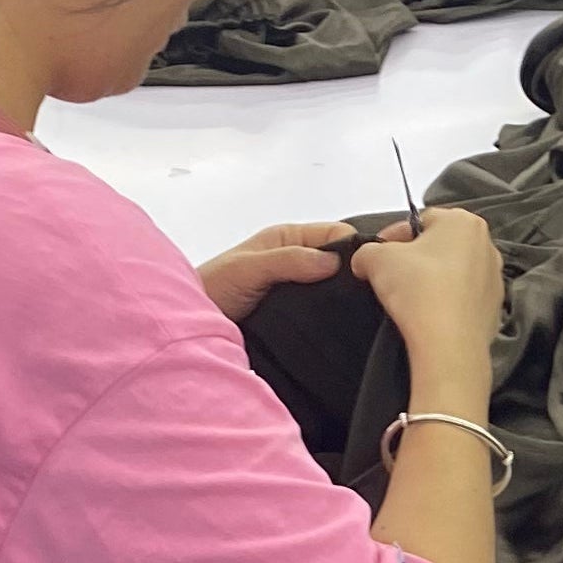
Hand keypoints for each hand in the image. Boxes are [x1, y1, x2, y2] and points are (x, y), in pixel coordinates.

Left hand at [196, 221, 356, 323]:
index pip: (335, 234)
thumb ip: (288, 261)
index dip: (354, 247)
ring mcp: (297, 288)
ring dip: (343, 299)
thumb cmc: (212, 289)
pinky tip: (345, 327)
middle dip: (354, 274)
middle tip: (372, 294)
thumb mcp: (249, 268)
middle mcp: (296, 260)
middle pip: (339, 261)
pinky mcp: (296, 315)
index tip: (370, 268)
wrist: (190, 328)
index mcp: (287, 239)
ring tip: (363, 313)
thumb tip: (333, 262)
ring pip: (333, 288)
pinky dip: (332, 317)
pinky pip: (322, 312)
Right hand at [352, 205, 504, 372]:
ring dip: (430, 281)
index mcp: (463, 221)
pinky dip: (445, 302)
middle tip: (389, 276)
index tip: (376, 254)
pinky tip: (427, 315)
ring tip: (407, 299)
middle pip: (439, 246)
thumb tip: (365, 260)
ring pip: (452, 272)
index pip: (420, 220)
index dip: (392, 237)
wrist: (448, 345)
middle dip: (413, 258)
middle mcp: (487, 245)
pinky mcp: (494, 309)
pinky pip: (463, 298)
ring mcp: (494, 278)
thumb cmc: (419, 290)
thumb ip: (367, 251)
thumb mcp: (376, 258)